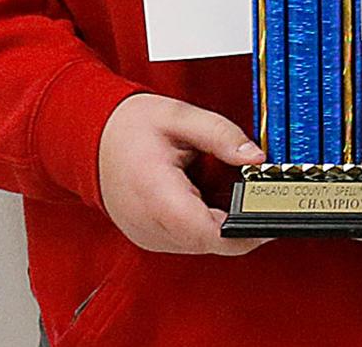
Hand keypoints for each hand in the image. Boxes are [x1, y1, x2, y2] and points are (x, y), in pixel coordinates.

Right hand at [98, 93, 268, 255]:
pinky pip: (188, 239)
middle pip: (212, 242)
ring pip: (202, 244)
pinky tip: (205, 194)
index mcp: (158, 194)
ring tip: (223, 184)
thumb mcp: (180, 116)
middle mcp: (151, 225)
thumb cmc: (127, 126)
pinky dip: (204, 221)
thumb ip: (222, 135)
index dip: (247, 229)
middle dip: (241, 221)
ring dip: (223, 222)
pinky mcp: (151, 237)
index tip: (271, 213)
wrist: (90, 137)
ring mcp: (149, 236)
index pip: (211, 232)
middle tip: (258, 191)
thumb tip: (256, 156)